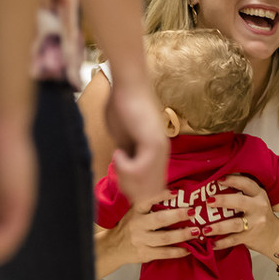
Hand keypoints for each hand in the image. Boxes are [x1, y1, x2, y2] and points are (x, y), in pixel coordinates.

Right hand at [94, 190, 191, 277]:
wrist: (114, 247)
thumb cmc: (129, 226)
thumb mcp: (134, 212)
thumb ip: (149, 204)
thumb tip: (174, 194)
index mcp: (136, 212)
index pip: (146, 201)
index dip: (160, 196)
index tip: (175, 193)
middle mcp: (137, 225)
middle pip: (159, 220)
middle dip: (178, 215)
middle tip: (192, 212)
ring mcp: (141, 241)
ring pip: (164, 238)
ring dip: (182, 235)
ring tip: (196, 231)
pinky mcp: (145, 254)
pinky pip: (164, 253)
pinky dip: (178, 251)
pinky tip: (188, 249)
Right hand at [105, 79, 168, 204]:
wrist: (127, 87)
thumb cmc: (122, 107)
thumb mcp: (123, 139)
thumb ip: (126, 155)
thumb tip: (123, 170)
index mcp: (156, 155)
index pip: (149, 189)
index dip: (130, 188)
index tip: (118, 175)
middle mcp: (162, 155)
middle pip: (148, 192)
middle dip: (127, 187)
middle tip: (116, 168)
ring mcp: (160, 150)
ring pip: (144, 185)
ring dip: (125, 177)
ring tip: (118, 157)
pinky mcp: (153, 143)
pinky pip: (139, 170)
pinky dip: (124, 167)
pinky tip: (119, 152)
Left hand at [209, 175, 278, 255]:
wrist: (276, 237)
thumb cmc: (261, 216)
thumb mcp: (256, 201)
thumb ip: (242, 193)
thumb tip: (214, 186)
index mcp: (259, 195)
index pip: (246, 184)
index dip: (233, 180)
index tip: (218, 179)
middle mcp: (258, 207)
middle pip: (240, 202)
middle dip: (223, 201)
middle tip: (208, 201)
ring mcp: (255, 223)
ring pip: (235, 224)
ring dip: (218, 227)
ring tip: (205, 229)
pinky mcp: (251, 237)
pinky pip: (234, 240)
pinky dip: (222, 243)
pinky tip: (211, 244)